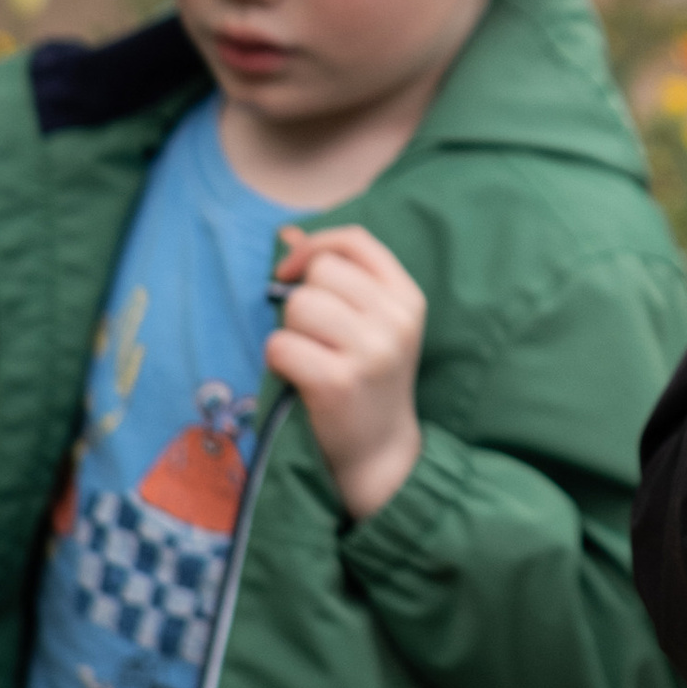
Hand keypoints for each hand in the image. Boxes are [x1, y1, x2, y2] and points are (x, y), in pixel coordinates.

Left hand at [268, 224, 426, 518]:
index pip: (354, 241)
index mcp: (407, 298)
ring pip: (297, 306)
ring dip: (289, 333)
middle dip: (302, 301)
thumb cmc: (367, 380)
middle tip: (315, 338)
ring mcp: (370, 352)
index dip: (314, 246)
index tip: (292, 272)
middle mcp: (395, 321)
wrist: (379, 453)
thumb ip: (336, 277)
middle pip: (320, 273)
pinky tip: (298, 380)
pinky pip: (280, 345)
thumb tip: (286, 234)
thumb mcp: (371, 323)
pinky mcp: (337, 382)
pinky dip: (278, 361)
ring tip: (310, 360)